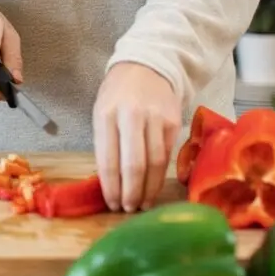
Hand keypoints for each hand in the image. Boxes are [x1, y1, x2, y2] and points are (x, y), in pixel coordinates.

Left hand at [92, 62, 181, 212]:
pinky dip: (159, 175)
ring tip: (141, 203)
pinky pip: (167, 155)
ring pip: (154, 163)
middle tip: (128, 209)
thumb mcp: (101, 111)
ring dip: (148, 189)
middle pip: (134, 164)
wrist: (147, 66)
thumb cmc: (118, 93)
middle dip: (131, 192)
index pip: (108, 159)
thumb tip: (110, 181)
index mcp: (106, 114)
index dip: (111, 187)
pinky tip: (153, 186)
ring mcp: (155, 119)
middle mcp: (131, 116)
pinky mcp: (174, 123)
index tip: (112, 204)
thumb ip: (105, 142)